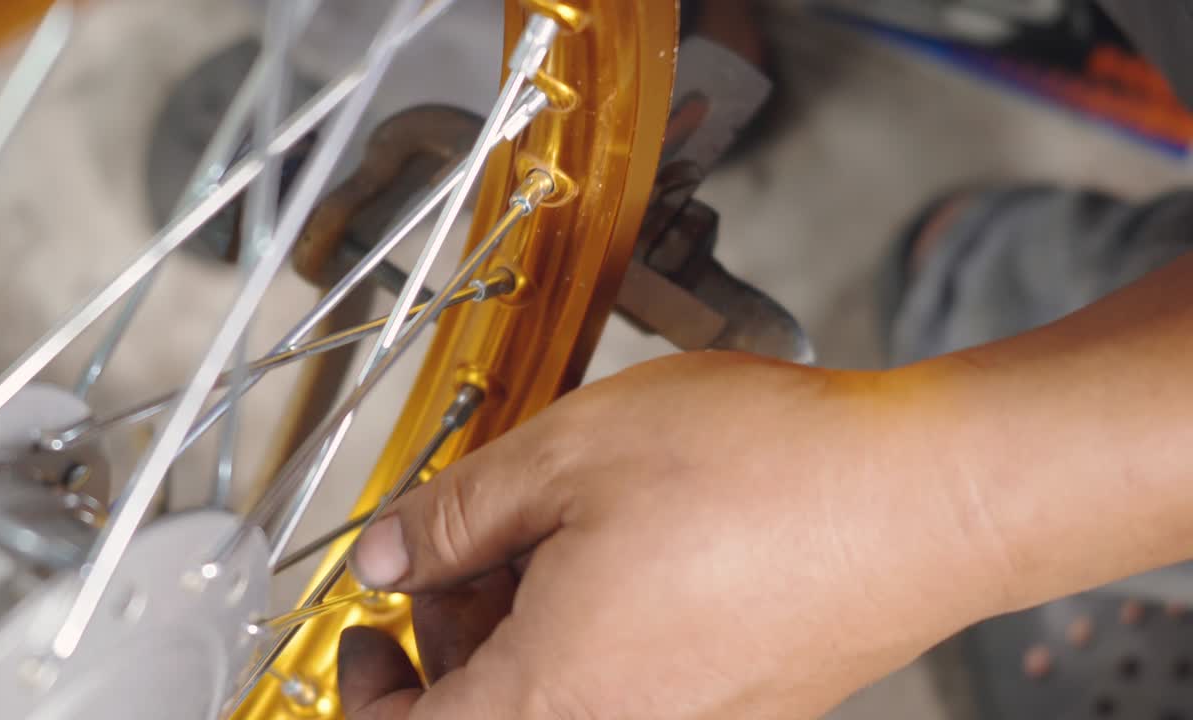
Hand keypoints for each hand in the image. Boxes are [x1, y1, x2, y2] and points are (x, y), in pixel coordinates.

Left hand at [339, 352, 1006, 718]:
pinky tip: (626, 547)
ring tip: (560, 525)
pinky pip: (630, 688)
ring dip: (528, 627)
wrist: (921, 492)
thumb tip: (389, 554)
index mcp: (555, 699)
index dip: (369, 688)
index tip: (374, 626)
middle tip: (470, 544)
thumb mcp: (561, 457)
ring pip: (560, 698)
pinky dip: (595, 632)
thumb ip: (449, 516)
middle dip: (453, 635)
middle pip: (486, 719)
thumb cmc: (763, 472)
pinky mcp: (743, 707)